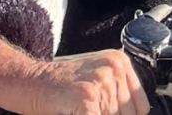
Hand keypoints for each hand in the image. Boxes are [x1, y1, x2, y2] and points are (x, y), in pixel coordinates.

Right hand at [26, 50, 150, 114]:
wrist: (30, 82)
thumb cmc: (59, 84)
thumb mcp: (96, 79)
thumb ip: (118, 95)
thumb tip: (139, 113)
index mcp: (118, 61)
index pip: (141, 106)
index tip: (104, 110)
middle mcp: (112, 68)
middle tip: (88, 107)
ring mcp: (100, 82)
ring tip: (79, 108)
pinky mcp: (87, 97)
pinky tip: (75, 111)